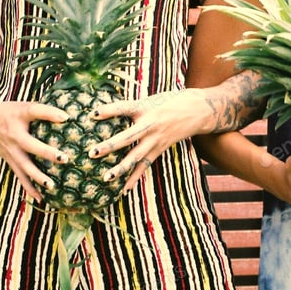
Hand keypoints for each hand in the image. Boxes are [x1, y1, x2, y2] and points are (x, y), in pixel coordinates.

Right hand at [0, 99, 70, 201]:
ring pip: (24, 165)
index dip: (50, 113)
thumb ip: (42, 110)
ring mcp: (11, 150)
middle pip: (30, 145)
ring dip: (38, 176)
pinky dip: (29, 188)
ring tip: (52, 185)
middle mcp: (14, 134)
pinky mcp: (9, 160)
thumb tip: (69, 116)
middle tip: (64, 158)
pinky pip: (20, 175)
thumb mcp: (22, 106)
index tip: (66, 118)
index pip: (35, 111)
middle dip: (46, 152)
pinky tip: (40, 198)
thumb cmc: (7, 113)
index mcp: (19, 115)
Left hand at [88, 90, 212, 191]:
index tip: (92, 114)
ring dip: (121, 168)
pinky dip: (134, 178)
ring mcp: (156, 139)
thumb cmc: (170, 101)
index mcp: (146, 108)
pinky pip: (145, 165)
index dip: (109, 110)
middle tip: (92, 153)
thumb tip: (105, 111)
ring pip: (136, 156)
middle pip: (128, 137)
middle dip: (110, 146)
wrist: (198, 110)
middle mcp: (150, 125)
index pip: (124, 108)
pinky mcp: (159, 149)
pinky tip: (123, 190)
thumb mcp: (149, 99)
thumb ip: (131, 107)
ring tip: (106, 178)